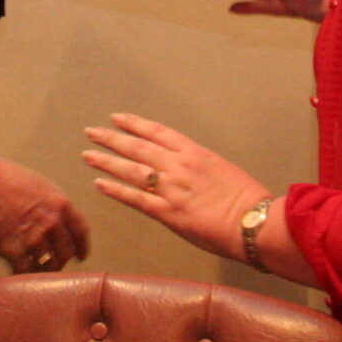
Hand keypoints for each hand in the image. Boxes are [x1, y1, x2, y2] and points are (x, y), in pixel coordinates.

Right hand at [0, 155, 91, 272]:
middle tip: (55, 264)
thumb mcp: (38, 184)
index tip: (81, 255)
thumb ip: (49, 202)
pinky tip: (18, 272)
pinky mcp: (13, 250)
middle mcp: (51, 222)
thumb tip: (52, 216)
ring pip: (46, 265)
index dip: (82, 246)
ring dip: (42, 270)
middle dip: (61, 261)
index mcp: (60, 203)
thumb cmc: (4, 177)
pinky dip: (22, 274)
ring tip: (35, 270)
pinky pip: (24, 270)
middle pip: (65, 252)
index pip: (80, 231)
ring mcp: (33, 238)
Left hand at [81, 114, 270, 262]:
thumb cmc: (247, 200)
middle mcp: (179, 166)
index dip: (135, 124)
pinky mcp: (167, 212)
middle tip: (92, 132)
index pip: (157, 132)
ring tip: (87, 154)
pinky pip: (134, 198)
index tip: (117, 118)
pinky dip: (115, 190)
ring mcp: (171, 188)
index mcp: (195, 153)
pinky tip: (99, 184)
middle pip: (138, 146)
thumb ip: (199, 167)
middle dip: (112, 138)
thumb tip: (185, 169)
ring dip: (106, 160)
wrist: (253, 222)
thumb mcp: (223, 170)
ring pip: (130, 169)